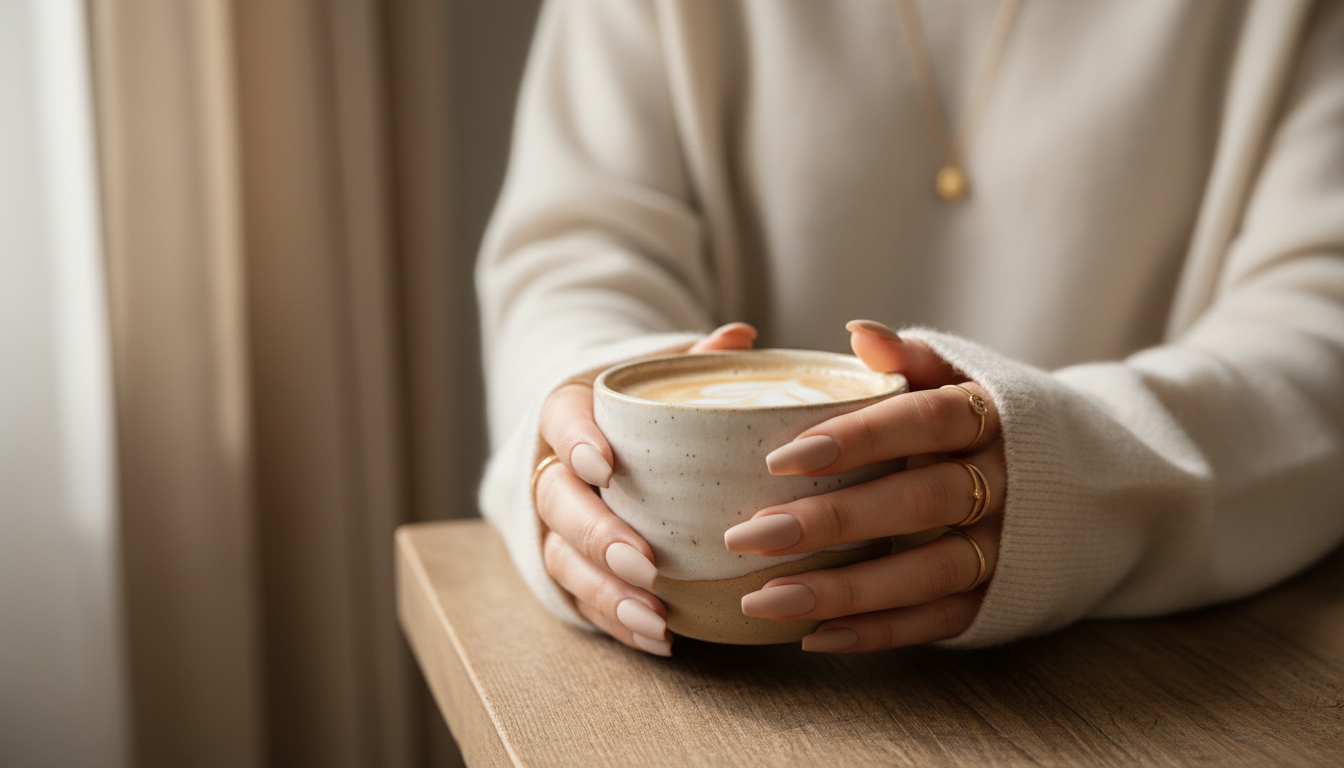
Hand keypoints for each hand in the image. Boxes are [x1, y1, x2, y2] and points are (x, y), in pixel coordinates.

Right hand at [534, 322, 758, 655]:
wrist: (596, 445)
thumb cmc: (639, 411)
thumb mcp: (660, 378)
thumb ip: (696, 360)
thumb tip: (742, 338)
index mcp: (569, 413)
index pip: (563, 422)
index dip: (579, 443)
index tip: (606, 464)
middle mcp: (552, 471)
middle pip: (559, 503)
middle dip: (598, 535)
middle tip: (643, 561)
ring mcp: (554, 526)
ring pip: (564, 560)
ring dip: (608, 592)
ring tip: (654, 616)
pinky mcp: (568, 568)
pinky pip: (582, 601)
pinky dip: (617, 622)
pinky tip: (659, 639)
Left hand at [724, 319, 1004, 652]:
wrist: (1103, 484)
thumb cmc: (999, 422)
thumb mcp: (967, 379)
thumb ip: (912, 361)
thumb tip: (857, 333)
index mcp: (991, 417)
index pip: (925, 420)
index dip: (859, 438)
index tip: (783, 458)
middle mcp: (1005, 485)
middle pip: (920, 502)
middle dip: (833, 521)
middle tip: (751, 534)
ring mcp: (1006, 547)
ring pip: (926, 572)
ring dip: (844, 591)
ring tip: (765, 600)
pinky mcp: (1002, 598)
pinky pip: (939, 621)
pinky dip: (879, 632)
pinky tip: (814, 636)